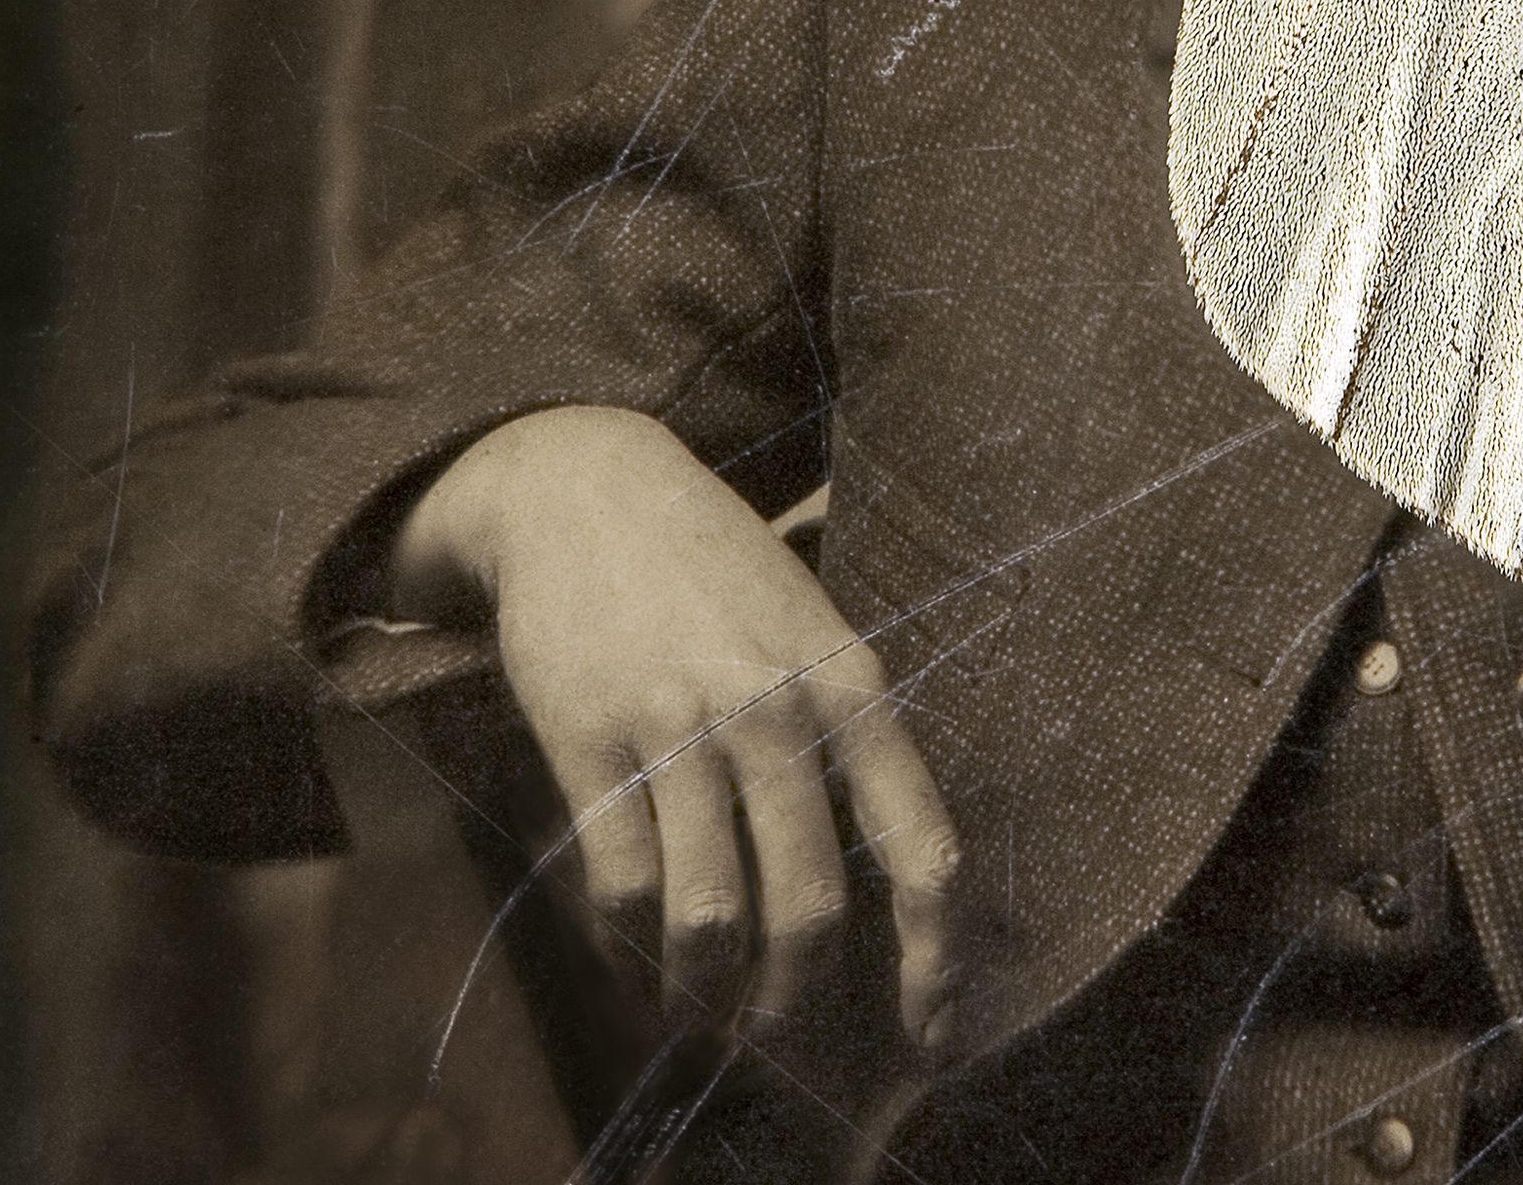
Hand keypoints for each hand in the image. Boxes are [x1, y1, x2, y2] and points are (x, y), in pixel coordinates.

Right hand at [390, 407, 960, 1046]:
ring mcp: (680, 722)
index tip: (931, 1037)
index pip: (922, 846)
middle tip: (770, 1035)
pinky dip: (626, 950)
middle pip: (808, 909)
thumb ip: (846, 735)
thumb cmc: (714, 568)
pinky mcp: (591, 734)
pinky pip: (621, 883)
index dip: (933, 960)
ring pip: (707, 916)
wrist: (589, 486)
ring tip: (693, 1018)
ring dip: (700, 996)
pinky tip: (630, 965)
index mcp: (852, 683)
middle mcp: (777, 708)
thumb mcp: (810, 627)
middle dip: (790, 1001)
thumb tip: (883, 881)